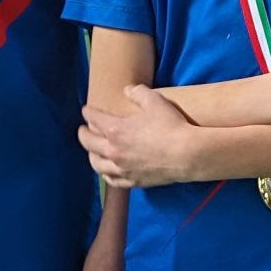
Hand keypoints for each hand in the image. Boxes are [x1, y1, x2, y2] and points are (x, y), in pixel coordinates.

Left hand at [78, 84, 194, 187]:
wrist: (187, 154)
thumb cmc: (171, 126)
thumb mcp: (155, 101)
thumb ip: (138, 93)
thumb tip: (128, 89)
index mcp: (115, 130)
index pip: (93, 119)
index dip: (88, 113)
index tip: (86, 110)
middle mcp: (113, 150)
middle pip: (88, 143)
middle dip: (83, 134)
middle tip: (83, 130)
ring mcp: (121, 168)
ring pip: (96, 164)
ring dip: (91, 155)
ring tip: (92, 151)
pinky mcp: (132, 181)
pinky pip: (112, 180)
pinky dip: (106, 174)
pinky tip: (107, 171)